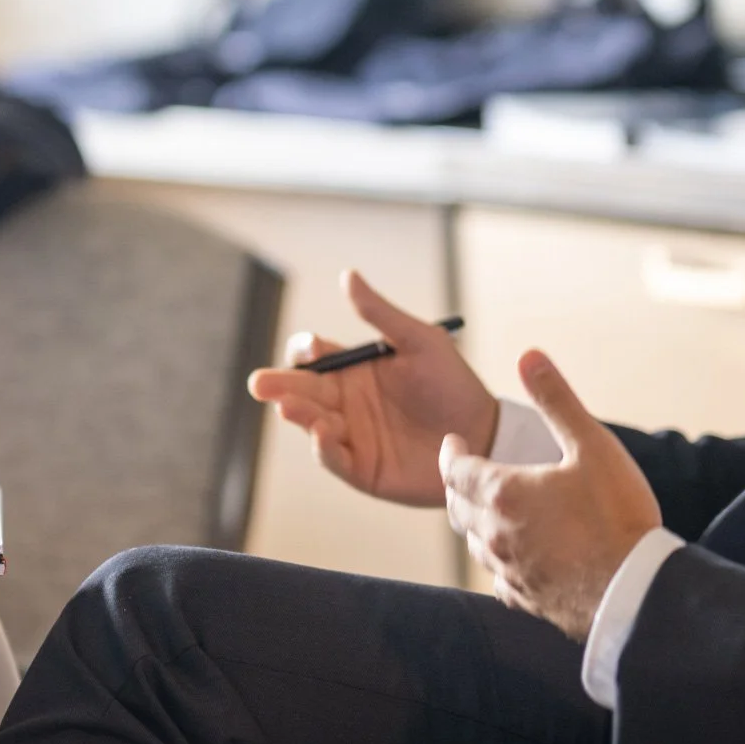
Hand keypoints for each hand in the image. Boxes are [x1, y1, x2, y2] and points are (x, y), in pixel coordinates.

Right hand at [245, 270, 497, 507]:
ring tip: (290, 407)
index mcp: (355, 370)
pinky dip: (323, 448)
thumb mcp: (420, 341)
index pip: (316, 358)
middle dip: (280, 386)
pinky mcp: (362, 468)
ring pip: (312, 423)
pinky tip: (322, 433)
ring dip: (299, 414)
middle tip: (260, 384)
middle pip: (303, 391)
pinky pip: (334, 458)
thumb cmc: (453, 384)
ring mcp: (351, 436)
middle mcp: (346, 402)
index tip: (310, 350)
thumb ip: (381, 315)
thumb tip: (347, 275)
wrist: (484, 434)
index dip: (306, 353)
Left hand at [439, 349, 662, 640]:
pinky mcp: (529, 600)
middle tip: (467, 473)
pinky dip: (500, 561)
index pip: (455, 471)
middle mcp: (497, 534)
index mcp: (504, 493)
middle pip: (458, 508)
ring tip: (488, 510)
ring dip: (476, 524)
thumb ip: (556, 400)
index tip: (453, 443)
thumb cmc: (618, 516)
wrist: (637, 591)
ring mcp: (511, 570)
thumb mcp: (592, 446)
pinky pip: (499, 579)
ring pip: (476, 544)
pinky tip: (515, 558)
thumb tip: (528, 356)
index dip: (451, 454)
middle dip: (459, 487)